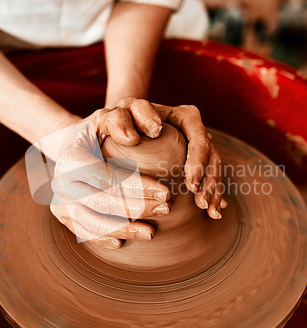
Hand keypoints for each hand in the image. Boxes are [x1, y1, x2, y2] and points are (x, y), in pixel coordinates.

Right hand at [49, 107, 170, 249]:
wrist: (73, 145)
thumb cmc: (98, 130)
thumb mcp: (109, 116)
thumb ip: (122, 118)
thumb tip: (132, 138)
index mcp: (71, 158)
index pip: (105, 178)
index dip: (136, 187)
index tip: (166, 192)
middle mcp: (61, 182)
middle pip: (101, 204)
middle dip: (137, 209)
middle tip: (165, 208)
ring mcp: (60, 201)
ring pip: (92, 224)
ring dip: (124, 230)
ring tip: (152, 232)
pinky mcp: (64, 216)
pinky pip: (84, 233)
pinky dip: (104, 239)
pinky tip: (123, 243)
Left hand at [114, 98, 226, 219]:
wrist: (119, 133)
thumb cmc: (114, 125)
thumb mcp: (112, 119)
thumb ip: (117, 122)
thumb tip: (131, 139)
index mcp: (181, 116)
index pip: (196, 132)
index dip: (197, 158)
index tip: (189, 182)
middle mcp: (193, 129)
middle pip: (209, 152)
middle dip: (207, 177)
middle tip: (198, 200)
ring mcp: (197, 146)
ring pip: (213, 165)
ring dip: (213, 189)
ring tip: (208, 210)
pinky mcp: (197, 162)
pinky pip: (210, 178)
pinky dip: (214, 195)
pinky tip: (215, 211)